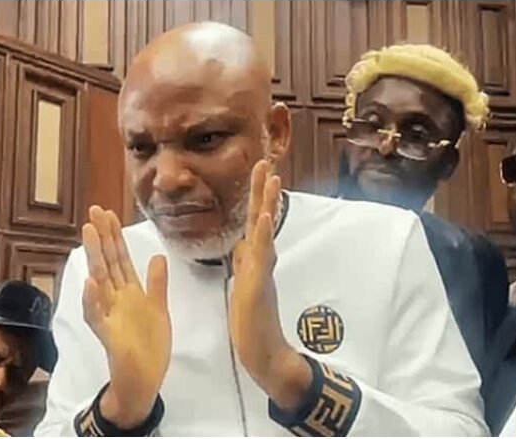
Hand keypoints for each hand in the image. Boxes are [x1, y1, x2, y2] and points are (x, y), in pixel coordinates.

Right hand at [81, 207, 171, 428]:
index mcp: (130, 292)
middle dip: (102, 237)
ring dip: (94, 258)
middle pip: (108, 263)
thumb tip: (157, 255)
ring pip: (99, 282)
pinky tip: (90, 282)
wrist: (144, 379)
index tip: (108, 213)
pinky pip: (96, 315)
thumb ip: (157, 283)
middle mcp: (116, 299)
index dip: (115, 236)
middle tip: (94, 211)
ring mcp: (110, 315)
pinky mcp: (108, 334)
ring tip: (88, 233)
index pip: (121, 258)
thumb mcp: (158, 309)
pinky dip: (92, 300)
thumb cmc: (149, 346)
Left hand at [229, 160, 311, 410]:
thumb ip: (248, 263)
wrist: (263, 352)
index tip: (261, 174)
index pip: (255, 222)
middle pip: (261, 218)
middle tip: (266, 162)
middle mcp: (261, 260)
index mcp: (254, 260)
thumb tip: (244, 243)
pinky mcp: (258, 283)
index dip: (257, 198)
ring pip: (264, 230)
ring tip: (271, 178)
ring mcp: (261, 270)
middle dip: (263, 190)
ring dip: (267, 202)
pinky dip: (264, 233)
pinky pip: (261, 254)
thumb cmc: (253, 323)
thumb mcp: (245, 285)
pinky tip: (266, 214)